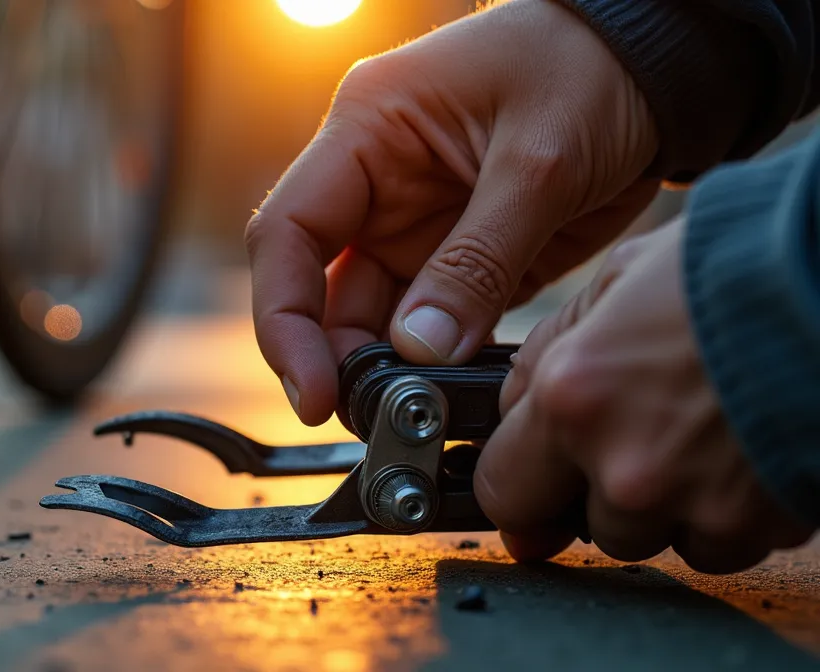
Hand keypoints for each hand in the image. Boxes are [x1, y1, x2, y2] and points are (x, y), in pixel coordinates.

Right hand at [246, 0, 659, 424]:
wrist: (658, 59)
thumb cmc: (589, 64)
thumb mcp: (540, 159)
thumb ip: (479, 260)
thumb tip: (421, 352)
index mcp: (367, 133)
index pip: (288, 234)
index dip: (284, 319)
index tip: (313, 390)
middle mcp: (376, 185)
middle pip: (321, 289)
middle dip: (339, 360)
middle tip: (379, 418)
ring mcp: (416, 225)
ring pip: (374, 317)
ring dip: (389, 371)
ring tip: (420, 416)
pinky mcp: (461, 259)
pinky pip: (432, 324)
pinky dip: (439, 364)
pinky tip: (455, 394)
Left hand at [476, 217, 815, 572]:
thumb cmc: (731, 265)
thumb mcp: (612, 284)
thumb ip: (547, 356)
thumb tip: (508, 413)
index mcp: (573, 400)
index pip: (503, 491)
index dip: (520, 479)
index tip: (534, 471)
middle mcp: (627, 467)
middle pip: (581, 523)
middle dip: (596, 486)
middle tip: (639, 426)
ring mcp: (696, 505)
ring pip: (650, 537)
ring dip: (662, 502)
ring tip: (696, 431)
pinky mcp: (759, 526)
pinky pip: (716, 545)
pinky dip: (722, 512)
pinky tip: (738, 452)